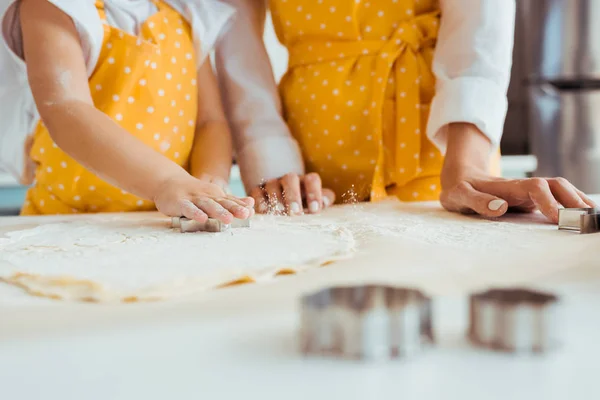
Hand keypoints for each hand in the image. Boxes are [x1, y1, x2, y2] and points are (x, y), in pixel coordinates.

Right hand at [153, 175, 253, 223]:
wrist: (168, 182)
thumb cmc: (194, 193)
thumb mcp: (214, 195)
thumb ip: (232, 201)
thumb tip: (251, 204)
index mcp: (216, 195)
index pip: (230, 201)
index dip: (240, 207)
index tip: (251, 213)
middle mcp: (206, 195)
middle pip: (222, 202)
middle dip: (233, 208)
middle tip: (244, 215)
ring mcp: (193, 198)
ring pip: (207, 205)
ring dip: (218, 212)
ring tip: (228, 220)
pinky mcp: (180, 203)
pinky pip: (188, 208)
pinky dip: (195, 213)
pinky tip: (202, 219)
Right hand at [250, 172, 335, 214]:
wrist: (282, 202)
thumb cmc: (304, 204)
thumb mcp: (315, 202)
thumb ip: (324, 200)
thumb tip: (325, 201)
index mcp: (306, 182)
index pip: (312, 180)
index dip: (314, 193)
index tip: (315, 210)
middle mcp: (289, 180)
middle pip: (290, 179)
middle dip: (293, 195)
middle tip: (296, 212)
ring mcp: (272, 184)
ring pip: (272, 185)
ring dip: (276, 199)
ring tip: (279, 212)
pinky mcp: (257, 191)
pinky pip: (257, 193)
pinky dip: (260, 202)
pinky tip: (264, 212)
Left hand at [440, 164, 595, 222]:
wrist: (460, 177)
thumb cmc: (459, 189)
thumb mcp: (459, 195)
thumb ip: (476, 201)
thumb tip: (500, 208)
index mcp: (507, 186)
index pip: (536, 188)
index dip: (548, 201)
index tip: (558, 218)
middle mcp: (523, 186)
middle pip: (556, 185)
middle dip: (573, 199)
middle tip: (586, 220)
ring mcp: (529, 192)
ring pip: (561, 189)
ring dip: (578, 200)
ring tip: (592, 218)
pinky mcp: (531, 199)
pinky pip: (557, 198)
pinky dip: (573, 204)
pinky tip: (584, 215)